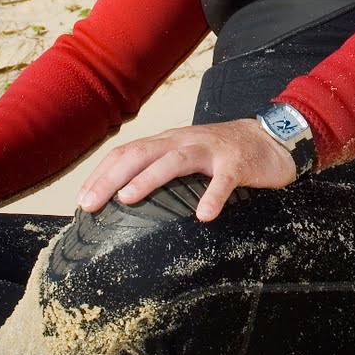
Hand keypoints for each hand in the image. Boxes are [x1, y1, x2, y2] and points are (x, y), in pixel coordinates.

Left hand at [77, 119, 295, 221]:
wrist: (272, 138)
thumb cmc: (224, 154)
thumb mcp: (188, 156)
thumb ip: (163, 169)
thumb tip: (126, 199)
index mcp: (170, 142)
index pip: (128, 152)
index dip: (102, 173)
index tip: (82, 199)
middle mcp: (185, 141)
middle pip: (142, 153)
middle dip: (112, 177)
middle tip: (91, 203)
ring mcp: (212, 150)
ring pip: (176, 160)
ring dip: (150, 178)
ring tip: (129, 199)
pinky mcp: (238, 163)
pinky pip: (224, 180)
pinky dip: (212, 196)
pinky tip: (204, 215)